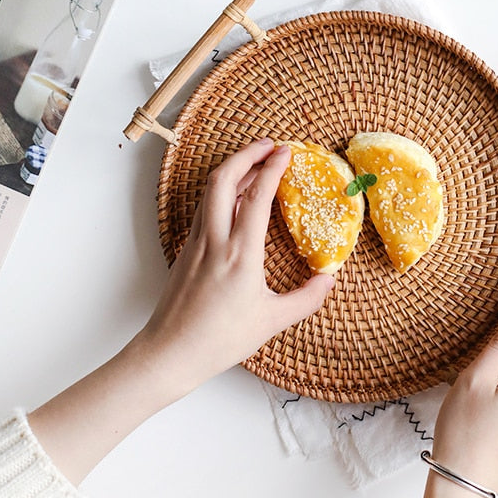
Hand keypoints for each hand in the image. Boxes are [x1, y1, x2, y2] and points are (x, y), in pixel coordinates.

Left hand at [134, 138, 334, 397]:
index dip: (272, 169)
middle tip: (269, 144)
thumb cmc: (220, 340)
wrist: (169, 353)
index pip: (256, 198)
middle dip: (246, 154)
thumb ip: (306, 299)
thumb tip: (329, 279)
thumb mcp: (272, 322)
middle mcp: (215, 241)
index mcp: (240, 255)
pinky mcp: (185, 250)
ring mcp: (196, 243)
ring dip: (233, 169)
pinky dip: (221, 190)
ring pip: (210, 191)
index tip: (286, 153)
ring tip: (255, 162)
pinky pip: (204, 208)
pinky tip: (234, 195)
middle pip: (224, 179)